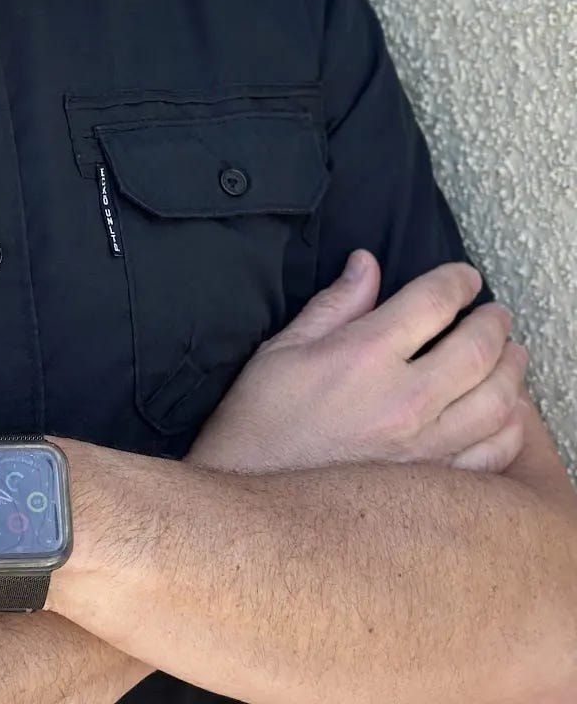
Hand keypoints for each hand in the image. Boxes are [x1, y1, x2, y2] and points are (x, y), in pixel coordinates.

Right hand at [186, 253, 528, 474]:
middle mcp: (404, 400)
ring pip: (498, 402)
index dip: (457, 281)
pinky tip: (504, 414)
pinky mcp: (433, 486)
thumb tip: (367, 264)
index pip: (433, 302)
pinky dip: (510, 429)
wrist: (256, 505)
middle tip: (495, 313)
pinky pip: (494, 454)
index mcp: (364, 355)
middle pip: (478, 348)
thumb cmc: (261, 422)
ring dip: (512, 371)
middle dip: (494, 322)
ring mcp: (424, 448)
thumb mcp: (284, 349)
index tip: (466, 277)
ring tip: (509, 356)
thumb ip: (335, 304)